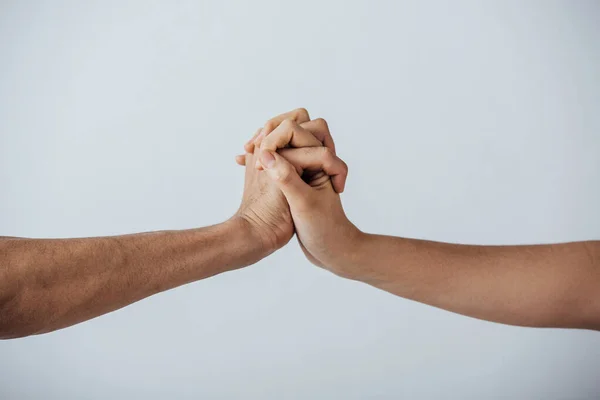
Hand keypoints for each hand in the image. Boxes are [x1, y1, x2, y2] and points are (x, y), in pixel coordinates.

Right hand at [240, 110, 360, 275]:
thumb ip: (286, 177)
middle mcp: (315, 160)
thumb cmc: (324, 229)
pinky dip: (263, 157)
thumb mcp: (303, 203)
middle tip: (253, 147)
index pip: (294, 131)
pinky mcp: (295, 180)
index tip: (259, 164)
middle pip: (293, 127)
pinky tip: (242, 162)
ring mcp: (305, 169)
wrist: (332, 252)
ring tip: (247, 152)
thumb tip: (266, 153)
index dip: (273, 142)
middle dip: (272, 132)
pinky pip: (278, 158)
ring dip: (266, 142)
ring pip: (284, 142)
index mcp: (322, 159)